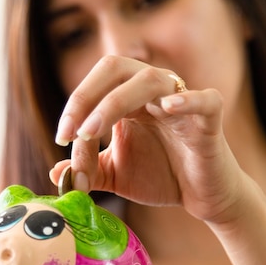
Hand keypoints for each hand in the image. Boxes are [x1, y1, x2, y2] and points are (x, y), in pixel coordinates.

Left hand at [50, 55, 245, 224]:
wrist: (201, 196)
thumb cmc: (160, 176)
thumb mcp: (115, 173)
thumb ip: (88, 169)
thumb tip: (55, 172)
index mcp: (128, 98)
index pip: (96, 85)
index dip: (74, 106)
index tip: (60, 139)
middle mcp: (152, 92)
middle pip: (116, 68)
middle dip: (87, 96)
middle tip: (71, 132)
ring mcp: (182, 101)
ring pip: (151, 79)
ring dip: (115, 101)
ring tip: (93, 130)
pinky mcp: (210, 119)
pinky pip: (205, 99)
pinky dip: (188, 99)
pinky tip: (168, 108)